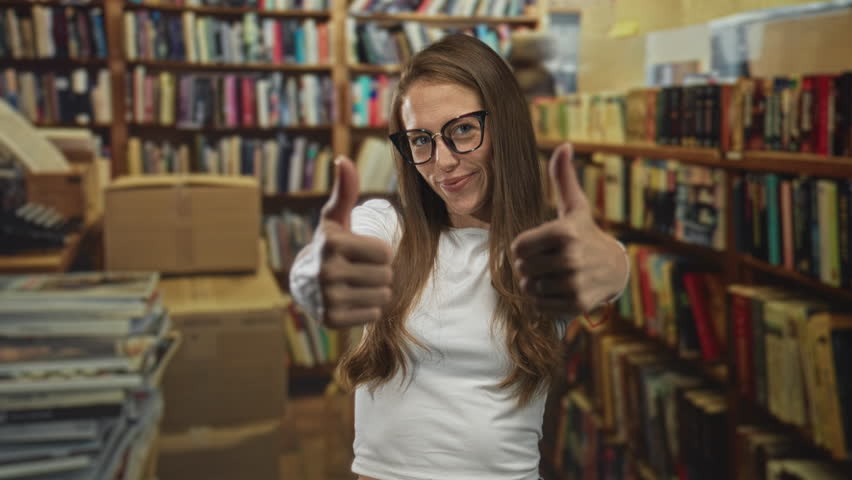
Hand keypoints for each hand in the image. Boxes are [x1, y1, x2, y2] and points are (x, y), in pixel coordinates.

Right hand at [315, 157, 393, 327]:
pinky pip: (373, 315)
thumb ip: (345, 190)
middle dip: (378, 273)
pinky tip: (350, 300)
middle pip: (386, 276)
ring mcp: (328, 298)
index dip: (379, 252)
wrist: (303, 283)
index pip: (386, 253)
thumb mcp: (336, 219)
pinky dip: (367, 309)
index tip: (361, 252)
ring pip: (382, 296)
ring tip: (355, 285)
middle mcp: (327, 271)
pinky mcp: (330, 319)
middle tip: (358, 270)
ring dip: (375, 291)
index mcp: (332, 243)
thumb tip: (344, 160)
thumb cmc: (330, 246)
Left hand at [510, 143, 627, 314]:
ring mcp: (574, 283)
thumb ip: (563, 177)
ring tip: (550, 275)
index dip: (522, 247)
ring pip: (529, 288)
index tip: (537, 245)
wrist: (615, 269)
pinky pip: (539, 305)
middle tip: (545, 262)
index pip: (518, 247)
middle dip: (528, 267)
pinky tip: (557, 288)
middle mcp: (571, 258)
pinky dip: (542, 300)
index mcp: (565, 231)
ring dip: (534, 283)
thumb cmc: (585, 233)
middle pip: (522, 269)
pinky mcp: (576, 304)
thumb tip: (564, 144)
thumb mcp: (575, 205)